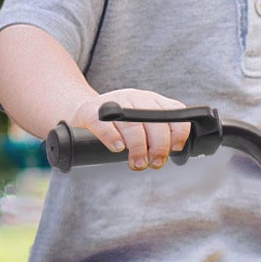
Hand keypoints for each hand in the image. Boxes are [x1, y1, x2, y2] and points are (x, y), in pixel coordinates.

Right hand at [72, 88, 191, 169]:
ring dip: (138, 148)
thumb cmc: (117, 123)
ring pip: (132, 125)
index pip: (174, 111)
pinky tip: (117, 148)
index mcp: (151, 101)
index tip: (175, 147)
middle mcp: (135, 98)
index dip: (179, 131)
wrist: (81, 110)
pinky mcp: (91, 111)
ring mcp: (113, 102)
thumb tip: (170, 156)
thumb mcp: (141, 121)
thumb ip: (157, 134)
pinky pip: (104, 124)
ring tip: (138, 163)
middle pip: (155, 121)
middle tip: (155, 162)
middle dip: (159, 146)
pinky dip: (112, 138)